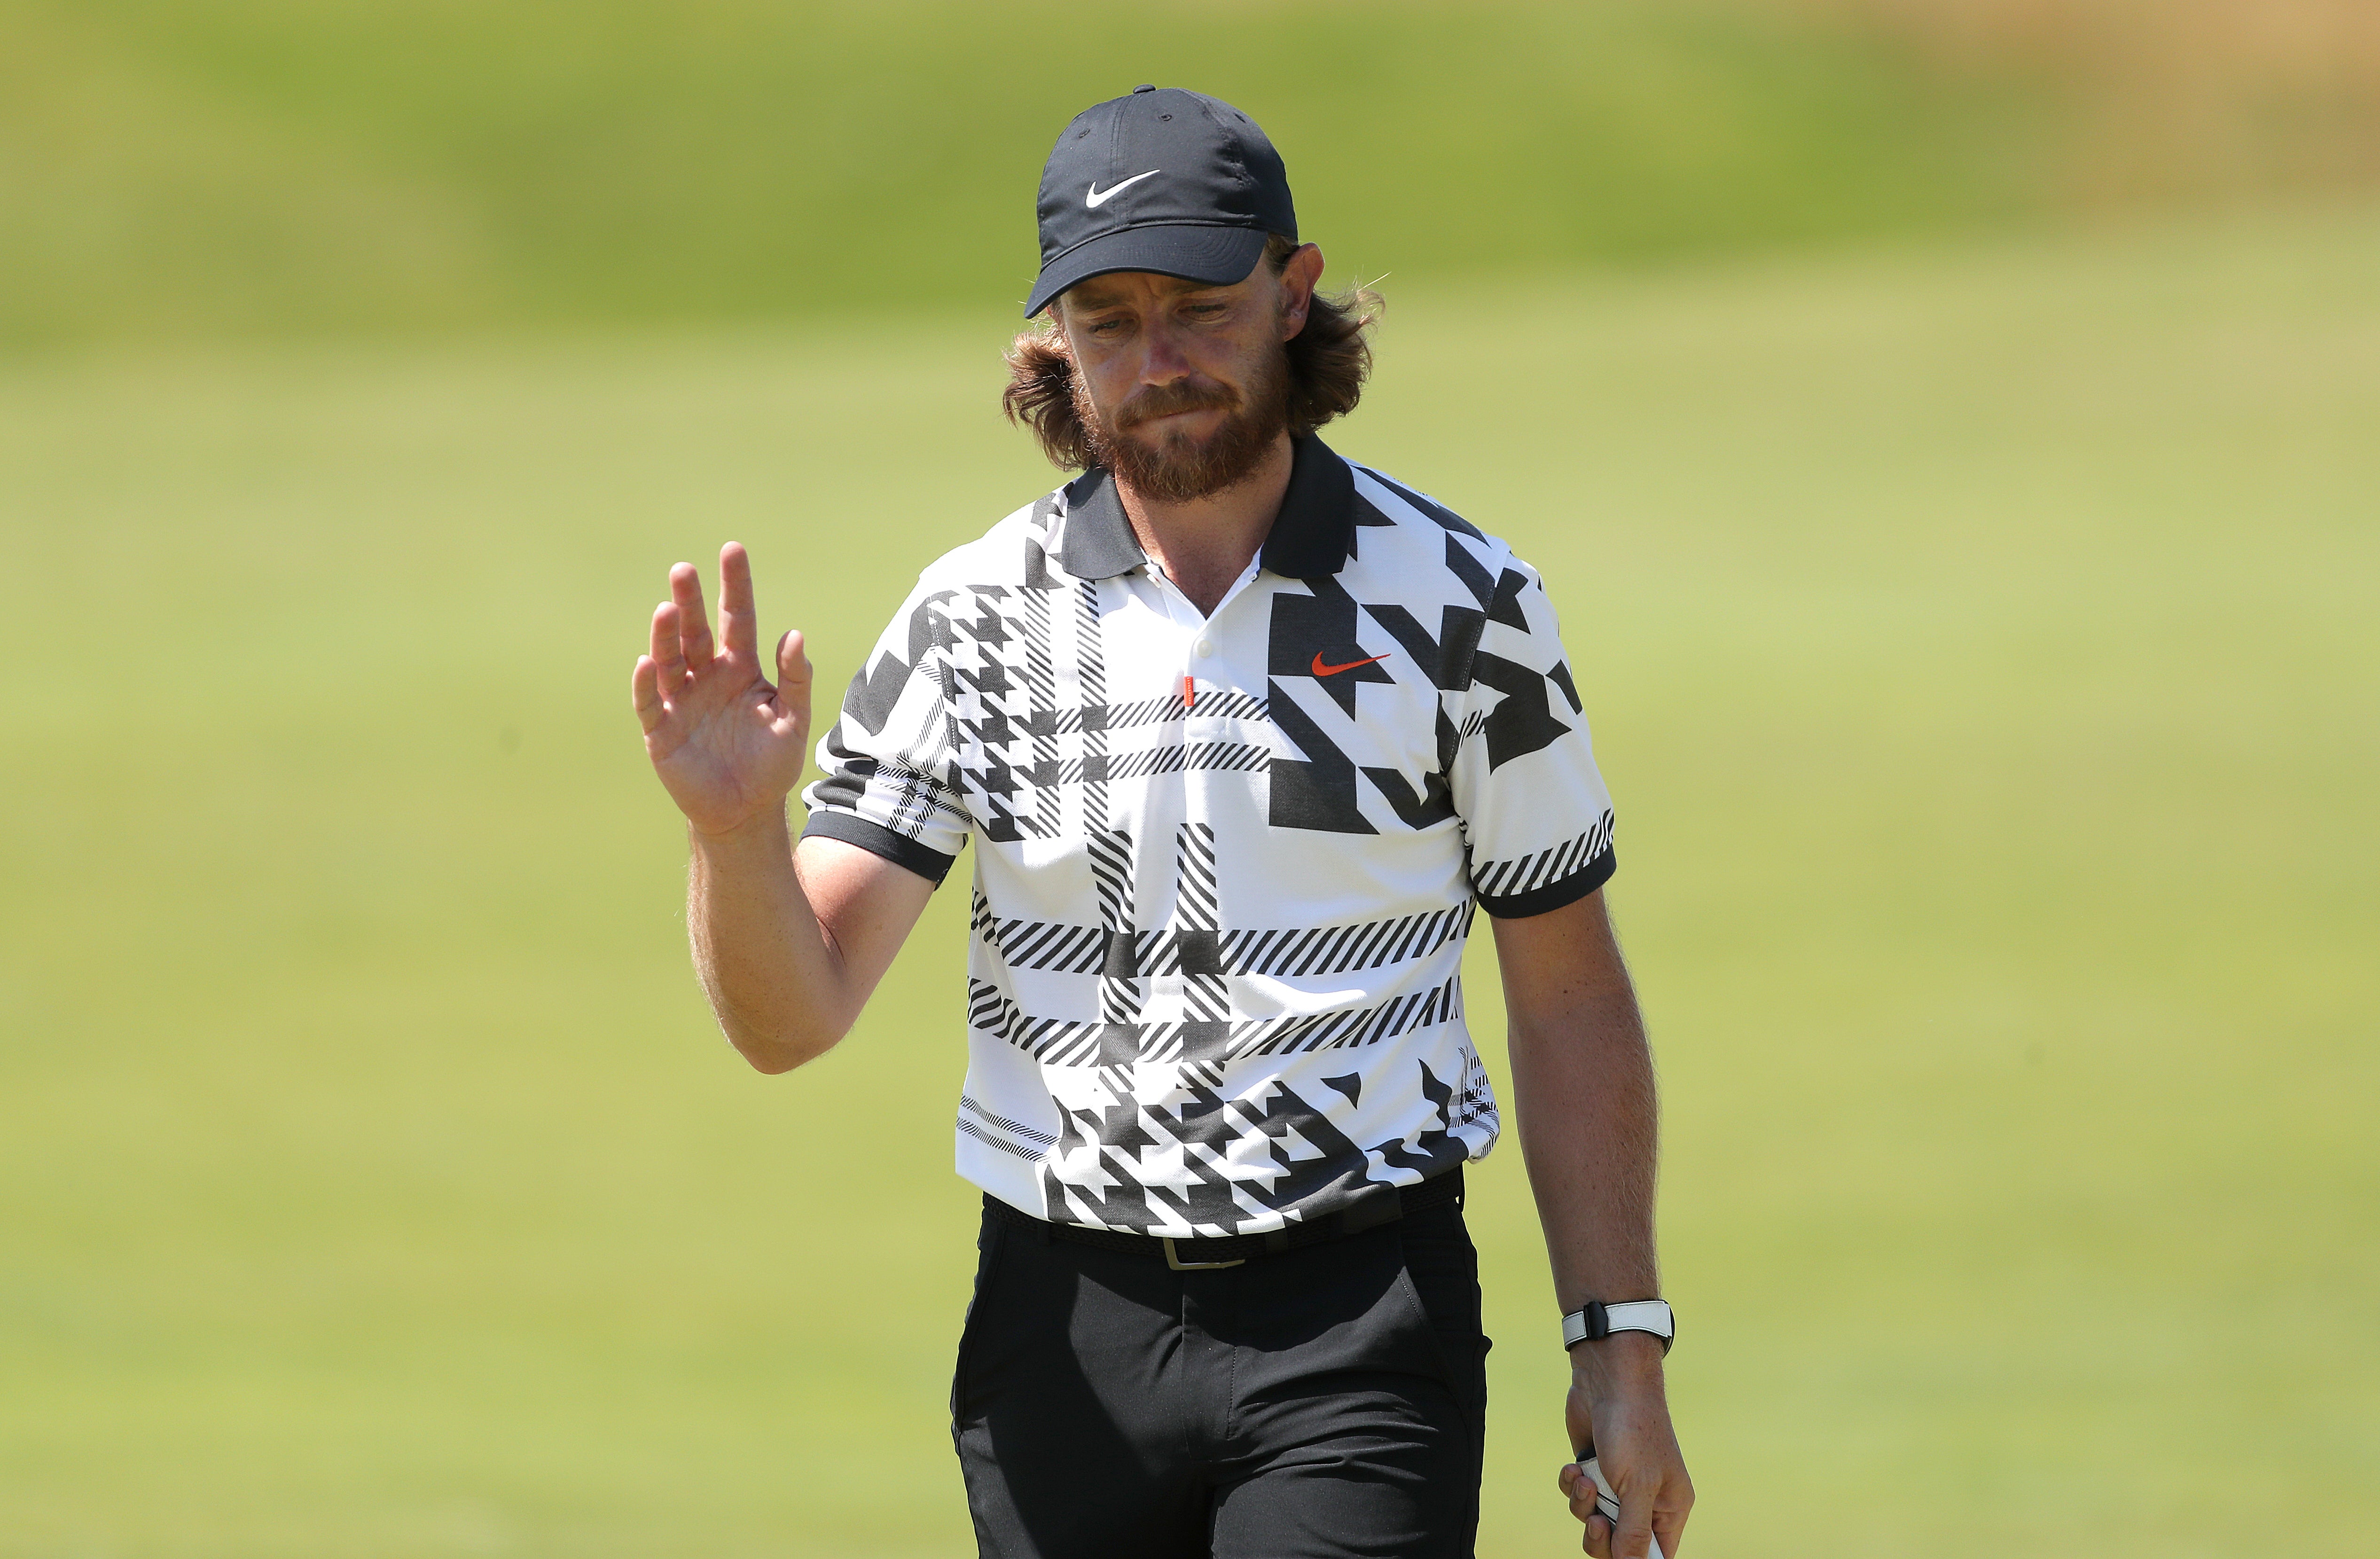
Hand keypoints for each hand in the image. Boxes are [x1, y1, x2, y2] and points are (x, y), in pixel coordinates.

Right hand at [631, 543, 812, 836]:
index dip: (735, 585)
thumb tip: (795, 635)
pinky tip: (646, 663)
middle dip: (689, 601)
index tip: (732, 550)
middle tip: (683, 570)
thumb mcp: (793, 721)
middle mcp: (707, 677)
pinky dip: (645, 684)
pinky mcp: (660, 729)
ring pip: (669, 659)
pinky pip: (649, 702)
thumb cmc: (772, 764)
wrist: (746, 811)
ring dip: (665, 635)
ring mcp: (680, 701)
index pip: (738, 617)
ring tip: (666, 609)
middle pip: (696, 630)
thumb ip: (796, 680)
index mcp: (740, 668)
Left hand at [1558, 1336, 1691, 1556]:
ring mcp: (1617, 1484)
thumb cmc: (1633, 1429)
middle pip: (1619, 1545)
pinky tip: (1573, 1467)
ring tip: (1584, 1481)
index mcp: (1669, 1508)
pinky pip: (1577, 1495)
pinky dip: (1571, 1484)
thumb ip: (1632, 1532)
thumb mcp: (1637, 1487)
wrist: (1609, 1379)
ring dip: (1582, 1505)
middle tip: (1594, 1521)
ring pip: (1594, 1520)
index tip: (1615, 1555)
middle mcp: (1645, 1499)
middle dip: (1601, 1537)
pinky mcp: (1592, 1468)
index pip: (1654, 1555)